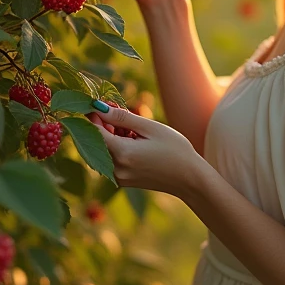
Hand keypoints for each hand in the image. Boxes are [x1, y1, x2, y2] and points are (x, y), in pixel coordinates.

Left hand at [85, 104, 200, 198]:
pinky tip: (135, 143)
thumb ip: (122, 117)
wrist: (189, 179)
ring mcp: (118, 177)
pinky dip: (118, 148)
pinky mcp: (122, 181)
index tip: (106, 104)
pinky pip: (112, 159)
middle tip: (125, 114)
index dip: (96, 115)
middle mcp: (115, 168)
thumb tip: (98, 107)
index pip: (94, 130)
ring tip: (135, 131)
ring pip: (105, 150)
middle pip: (98, 140)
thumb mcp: (150, 128)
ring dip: (113, 136)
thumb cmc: (175, 150)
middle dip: (106, 125)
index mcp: (122, 153)